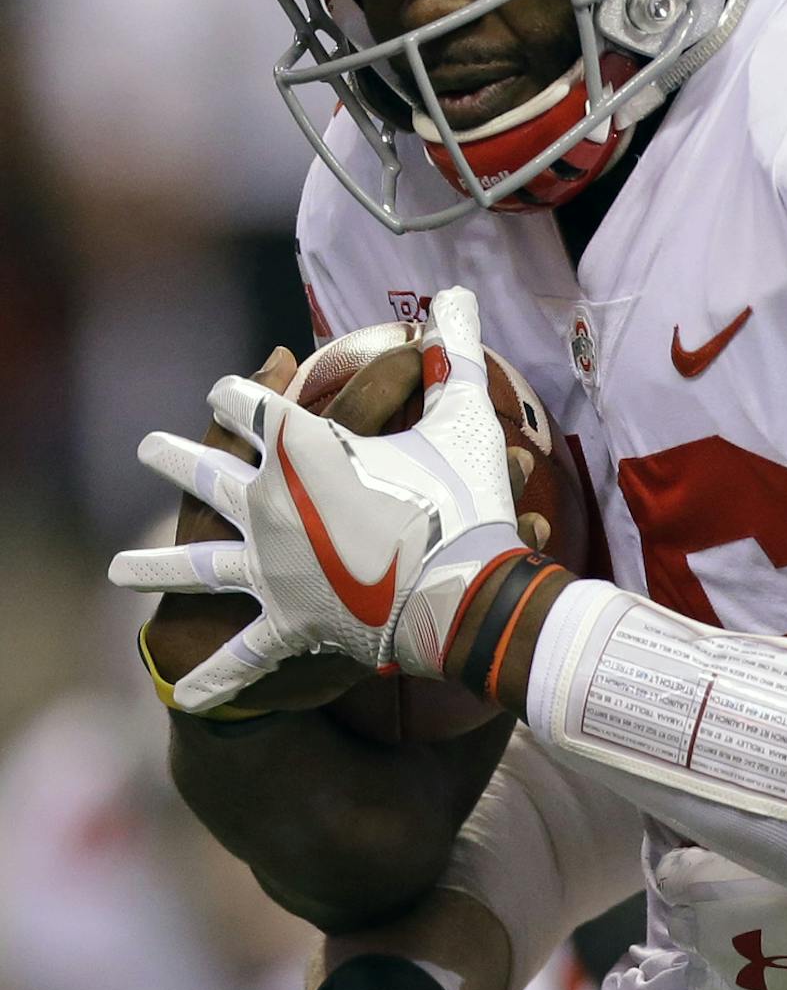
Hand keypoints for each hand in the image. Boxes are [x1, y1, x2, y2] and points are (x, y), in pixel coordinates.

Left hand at [111, 288, 531, 710]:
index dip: (236, 391)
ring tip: (117, 568)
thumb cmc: (465, 500)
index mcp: (302, 448)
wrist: (462, 592)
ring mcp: (267, 566)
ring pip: (195, 565)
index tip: (224, 388)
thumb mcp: (465, 418)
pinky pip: (242, 655)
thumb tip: (459, 294)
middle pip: (204, 473)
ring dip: (154, 565)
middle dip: (173, 457)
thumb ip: (456, 353)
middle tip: (146, 448)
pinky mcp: (285, 621)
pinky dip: (216, 679)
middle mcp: (266, 503)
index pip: (249, 404)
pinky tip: (187, 695)